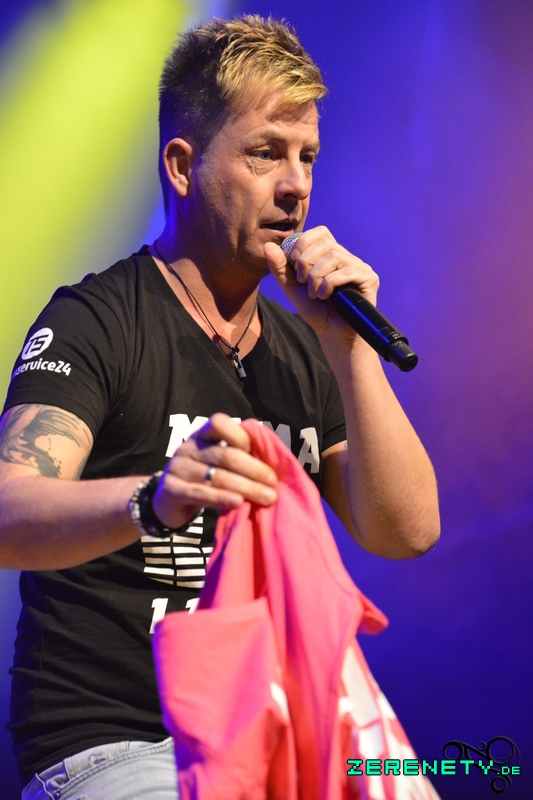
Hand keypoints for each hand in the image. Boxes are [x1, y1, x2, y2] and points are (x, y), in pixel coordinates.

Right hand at [151, 413, 277, 527]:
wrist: (167, 502)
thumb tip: (274, 456)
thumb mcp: (218, 462)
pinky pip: (200, 493)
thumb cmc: (203, 478)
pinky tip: (239, 502)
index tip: (261, 454)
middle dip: (254, 469)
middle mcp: (188, 447)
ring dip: (246, 488)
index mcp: (202, 435)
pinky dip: (222, 498)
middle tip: (273, 482)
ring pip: (217, 476)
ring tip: (267, 498)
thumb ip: (239, 455)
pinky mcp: (171, 489)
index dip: (242, 436)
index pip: (219, 423)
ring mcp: (178, 468)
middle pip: (226, 455)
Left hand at [264, 225, 378, 339]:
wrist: (332, 334)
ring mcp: (359, 267)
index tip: (294, 262)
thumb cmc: (316, 311)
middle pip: (325, 242)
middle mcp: (347, 258)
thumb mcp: (292, 288)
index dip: (304, 242)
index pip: (320, 232)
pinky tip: (325, 296)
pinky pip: (347, 271)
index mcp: (330, 256)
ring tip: (314, 294)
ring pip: (334, 256)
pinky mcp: (369, 278)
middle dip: (307, 261)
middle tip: (302, 282)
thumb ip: (280, 268)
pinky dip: (329, 283)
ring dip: (317, 276)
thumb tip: (267, 246)